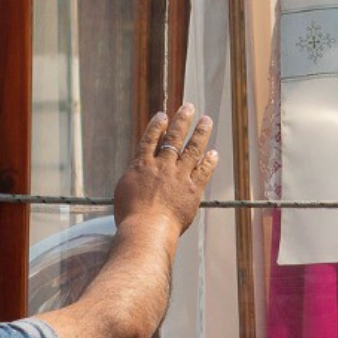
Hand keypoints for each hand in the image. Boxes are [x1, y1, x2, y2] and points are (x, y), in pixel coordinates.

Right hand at [113, 105, 217, 236]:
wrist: (147, 229)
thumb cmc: (131, 215)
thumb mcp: (124, 189)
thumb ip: (135, 175)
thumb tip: (140, 168)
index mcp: (142, 164)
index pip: (151, 138)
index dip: (157, 125)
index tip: (164, 115)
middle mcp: (162, 165)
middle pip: (174, 137)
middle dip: (182, 120)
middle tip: (189, 107)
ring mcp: (179, 176)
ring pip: (192, 148)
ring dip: (200, 132)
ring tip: (206, 120)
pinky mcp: (193, 189)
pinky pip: (204, 170)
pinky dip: (209, 160)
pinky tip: (213, 152)